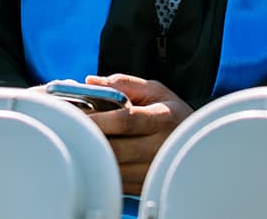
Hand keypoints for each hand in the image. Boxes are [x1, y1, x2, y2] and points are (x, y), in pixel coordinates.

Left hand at [86, 73, 193, 194]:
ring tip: (77, 140)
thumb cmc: (171, 113)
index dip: (100, 119)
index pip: (126, 120)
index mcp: (163, 118)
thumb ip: (123, 83)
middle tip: (69, 128)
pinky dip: (103, 170)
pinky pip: (119, 181)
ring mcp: (156, 169)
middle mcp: (161, 146)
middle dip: (90, 138)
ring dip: (94, 156)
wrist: (197, 143)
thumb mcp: (155, 91)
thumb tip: (91, 81)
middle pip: (117, 147)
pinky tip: (94, 156)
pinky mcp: (148, 185)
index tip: (77, 114)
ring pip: (116, 168)